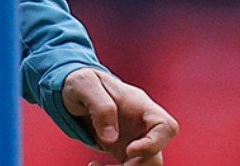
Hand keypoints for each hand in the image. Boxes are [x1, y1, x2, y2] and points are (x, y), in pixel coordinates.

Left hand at [60, 67, 177, 164]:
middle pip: (156, 156)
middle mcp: (141, 126)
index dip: (154, 143)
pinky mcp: (122, 152)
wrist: (73, 91)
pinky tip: (93, 165)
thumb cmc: (82, 82)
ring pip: (144, 165)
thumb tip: (111, 138)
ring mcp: (134, 140)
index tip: (129, 149)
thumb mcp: (84, 84)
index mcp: (139, 105)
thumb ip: (101, 107)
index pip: (166, 126)